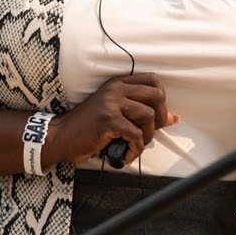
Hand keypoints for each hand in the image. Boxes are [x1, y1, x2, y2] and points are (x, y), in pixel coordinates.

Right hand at [44, 73, 176, 166]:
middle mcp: (116, 89)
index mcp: (118, 84)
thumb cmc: (89, 128)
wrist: (61, 136)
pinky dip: (135, 149)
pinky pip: (136, 135)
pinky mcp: (108, 120)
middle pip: (157, 95)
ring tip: (135, 145)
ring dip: (147, 136)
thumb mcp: (115, 113)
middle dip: (160, 118)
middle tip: (149, 133)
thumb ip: (140, 113)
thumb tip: (173, 118)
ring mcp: (112, 103)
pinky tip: (126, 155)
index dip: (161, 98)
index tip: (157, 116)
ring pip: (149, 115)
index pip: (152, 79)